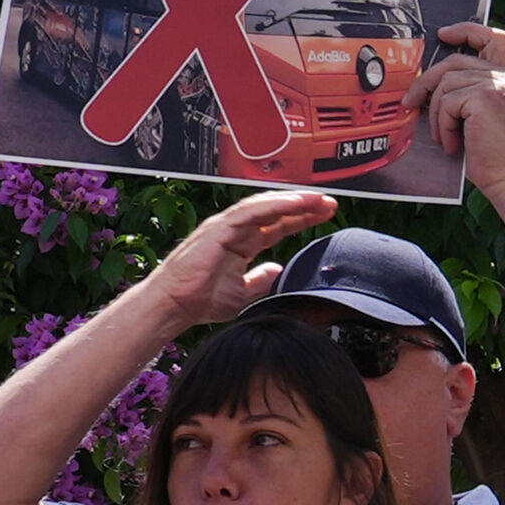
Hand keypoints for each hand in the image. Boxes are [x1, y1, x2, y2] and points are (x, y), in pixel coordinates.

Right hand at [155, 189, 340, 327]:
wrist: (174, 305)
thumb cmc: (199, 299)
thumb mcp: (241, 293)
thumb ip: (260, 280)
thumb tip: (276, 271)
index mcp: (241, 243)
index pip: (277, 225)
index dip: (302, 218)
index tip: (325, 215)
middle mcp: (235, 231)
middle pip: (275, 211)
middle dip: (304, 206)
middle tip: (329, 203)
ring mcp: (226, 226)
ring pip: (265, 205)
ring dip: (293, 201)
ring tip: (317, 199)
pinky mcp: (218, 228)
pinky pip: (250, 211)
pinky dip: (273, 205)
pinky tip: (293, 203)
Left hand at [413, 27, 504, 194]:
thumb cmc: (497, 155)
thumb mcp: (486, 116)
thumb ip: (471, 93)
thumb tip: (433, 84)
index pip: (492, 37)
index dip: (467, 30)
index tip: (444, 35)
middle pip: (455, 60)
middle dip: (427, 81)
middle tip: (411, 101)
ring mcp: (497, 85)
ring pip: (446, 83)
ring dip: (436, 113)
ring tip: (443, 135)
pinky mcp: (485, 98)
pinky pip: (447, 103)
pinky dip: (442, 126)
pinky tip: (451, 143)